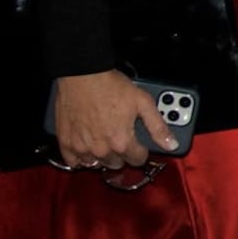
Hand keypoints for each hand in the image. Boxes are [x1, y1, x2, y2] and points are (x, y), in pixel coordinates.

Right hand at [53, 69, 175, 168]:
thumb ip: (158, 127)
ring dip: (103, 156)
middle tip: (122, 138)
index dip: (142, 151)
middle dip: (122, 154)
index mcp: (122, 141)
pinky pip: (73, 162)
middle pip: (117, 163)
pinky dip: (80, 158)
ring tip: (105, 141)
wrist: (83, 74)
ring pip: (97, 164)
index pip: (138, 160)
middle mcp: (102, 149)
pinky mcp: (66, 142)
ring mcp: (82, 147)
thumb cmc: (111, 85)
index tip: (140, 144)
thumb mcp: (143, 102)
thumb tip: (171, 145)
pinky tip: (86, 148)